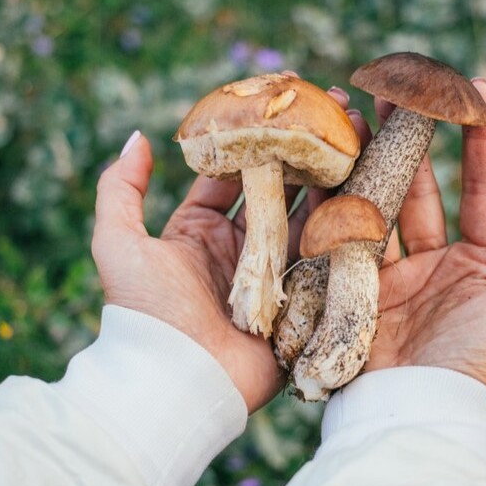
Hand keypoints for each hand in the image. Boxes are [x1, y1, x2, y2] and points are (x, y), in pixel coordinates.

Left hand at [91, 85, 365, 412]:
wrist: (176, 381)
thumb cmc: (144, 313)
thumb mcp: (117, 244)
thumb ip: (119, 189)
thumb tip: (138, 136)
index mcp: (198, 234)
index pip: (231, 176)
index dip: (254, 139)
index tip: (281, 103)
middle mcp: (238, 252)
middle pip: (278, 193)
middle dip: (303, 153)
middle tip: (334, 112)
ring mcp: (272, 278)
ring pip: (307, 220)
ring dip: (331, 181)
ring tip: (359, 138)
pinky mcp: (299, 305)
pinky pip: (325, 261)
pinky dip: (344, 229)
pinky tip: (368, 191)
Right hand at [364, 80, 485, 404]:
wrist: (417, 414)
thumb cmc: (479, 368)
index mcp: (478, 264)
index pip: (482, 192)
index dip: (482, 143)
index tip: (478, 93)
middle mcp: (433, 264)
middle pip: (423, 190)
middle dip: (411, 141)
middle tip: (397, 93)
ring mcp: (390, 275)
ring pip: (380, 206)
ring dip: (369, 162)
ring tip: (357, 116)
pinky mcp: (352, 289)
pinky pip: (345, 238)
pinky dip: (337, 204)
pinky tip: (330, 166)